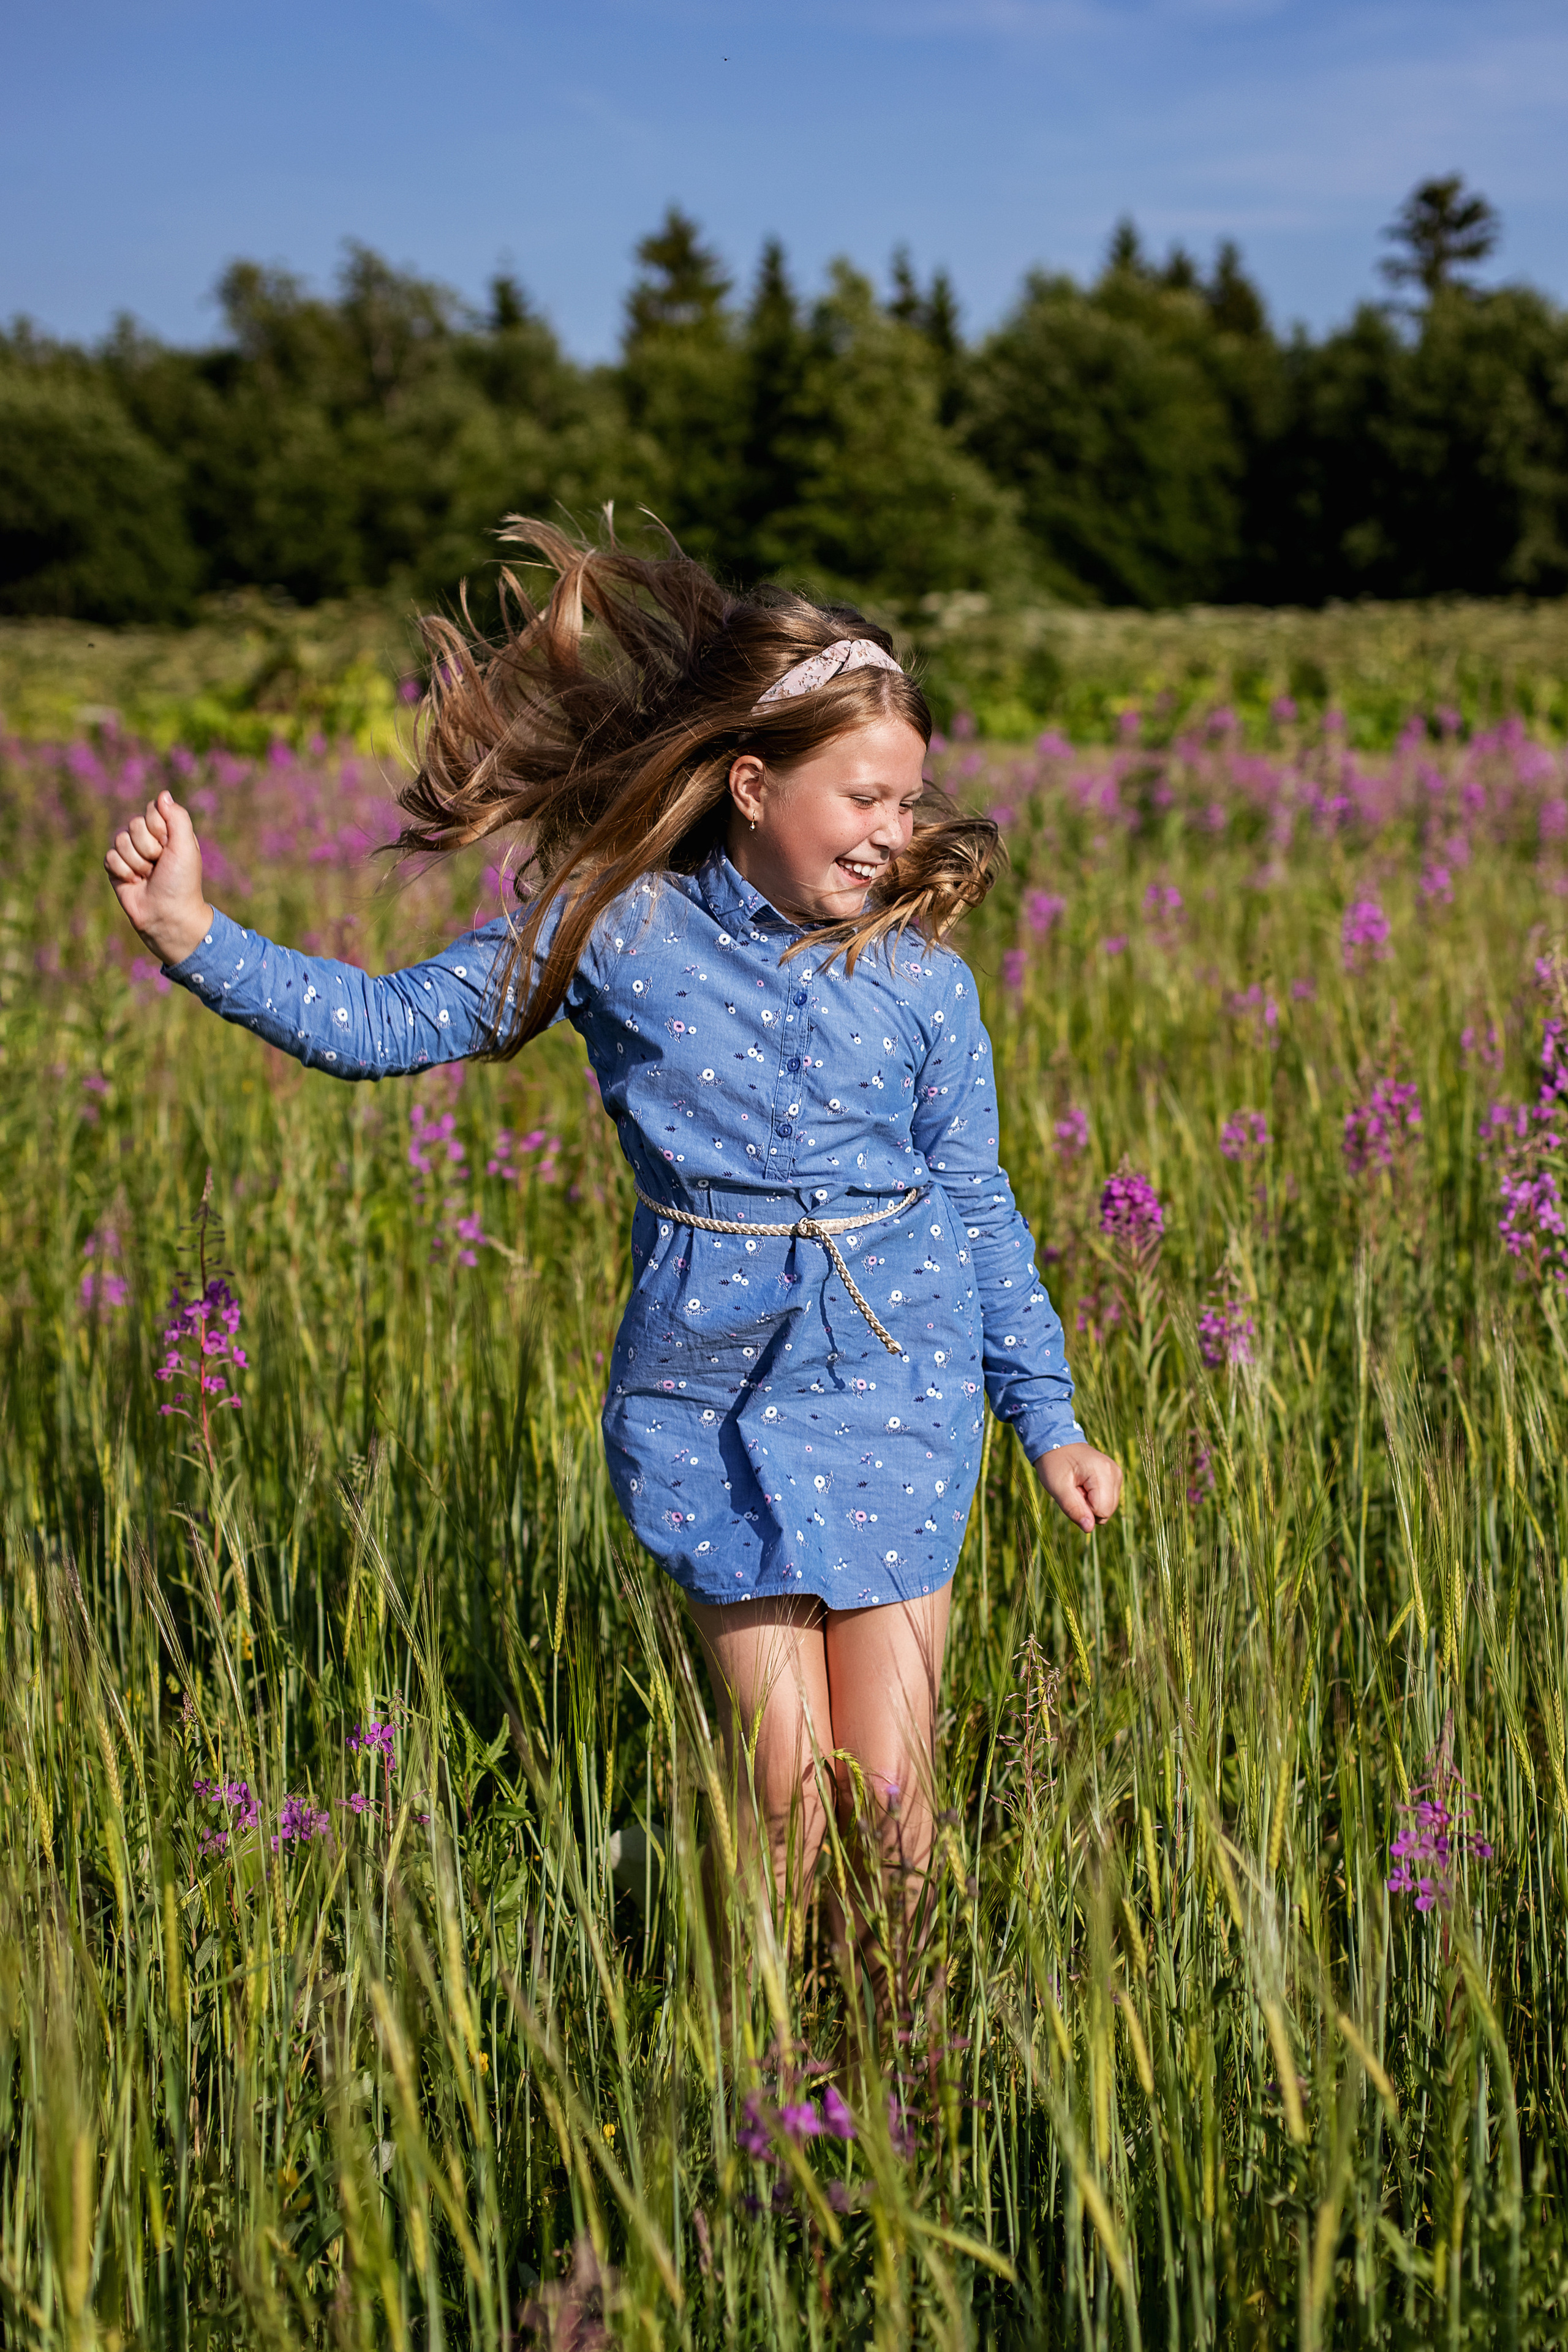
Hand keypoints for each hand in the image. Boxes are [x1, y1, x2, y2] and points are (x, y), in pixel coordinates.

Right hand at [104, 790, 213, 966]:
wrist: (167, 915)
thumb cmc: (181, 882)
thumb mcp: (185, 846)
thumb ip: (177, 817)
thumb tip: (163, 794)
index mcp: (168, 832)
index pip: (152, 810)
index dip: (158, 828)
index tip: (169, 846)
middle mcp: (149, 840)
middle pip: (134, 824)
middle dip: (147, 848)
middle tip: (159, 866)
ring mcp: (131, 854)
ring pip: (120, 840)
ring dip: (136, 862)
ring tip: (148, 877)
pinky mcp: (116, 868)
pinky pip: (109, 856)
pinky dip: (123, 871)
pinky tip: (134, 883)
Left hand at [1036, 1442, 1122, 1532]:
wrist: (1057, 1442)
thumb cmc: (1054, 1463)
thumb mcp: (1057, 1487)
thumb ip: (1073, 1508)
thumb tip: (1089, 1529)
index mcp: (1104, 1473)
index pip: (1101, 1511)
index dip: (1083, 1508)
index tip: (1072, 1491)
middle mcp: (1115, 1473)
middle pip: (1106, 1512)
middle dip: (1087, 1507)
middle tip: (1073, 1488)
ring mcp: (1116, 1474)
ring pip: (1107, 1508)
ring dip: (1089, 1503)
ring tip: (1077, 1485)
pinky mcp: (1114, 1477)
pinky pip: (1106, 1500)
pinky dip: (1093, 1497)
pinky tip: (1083, 1484)